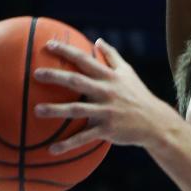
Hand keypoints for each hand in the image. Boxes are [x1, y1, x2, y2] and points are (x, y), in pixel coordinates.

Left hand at [33, 39, 171, 153]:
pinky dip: (68, 144)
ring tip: (36, 110)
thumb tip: (97, 40)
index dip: (66, 51)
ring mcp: (106, 112)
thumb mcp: (128, 73)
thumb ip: (112, 56)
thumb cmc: (138, 95)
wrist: (155, 123)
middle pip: (77, 81)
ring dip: (56, 110)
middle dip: (56, 76)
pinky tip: (52, 149)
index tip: (48, 45)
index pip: (85, 60)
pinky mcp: (107, 130)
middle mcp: (106, 92)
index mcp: (109, 77)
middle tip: (35, 74)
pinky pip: (84, 138)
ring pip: (77, 110)